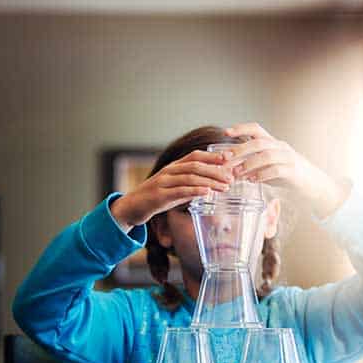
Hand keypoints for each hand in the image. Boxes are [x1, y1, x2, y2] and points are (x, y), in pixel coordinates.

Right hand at [110, 150, 234, 231]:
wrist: (130, 207)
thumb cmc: (155, 198)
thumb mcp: (174, 189)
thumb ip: (190, 186)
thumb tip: (211, 186)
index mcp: (173, 167)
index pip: (195, 156)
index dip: (213, 155)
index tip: (230, 158)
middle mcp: (169, 171)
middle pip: (196, 165)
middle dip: (216, 170)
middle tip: (232, 177)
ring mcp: (163, 182)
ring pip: (190, 177)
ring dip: (210, 181)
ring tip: (225, 187)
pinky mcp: (159, 196)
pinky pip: (180, 191)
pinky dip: (195, 191)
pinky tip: (207, 193)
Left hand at [225, 122, 347, 217]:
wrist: (314, 185)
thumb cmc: (289, 175)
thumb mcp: (270, 166)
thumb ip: (254, 165)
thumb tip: (231, 169)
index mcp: (274, 143)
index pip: (257, 129)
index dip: (241, 128)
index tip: (226, 132)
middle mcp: (281, 147)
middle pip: (258, 143)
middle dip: (240, 150)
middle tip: (225, 158)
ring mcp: (288, 158)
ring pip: (266, 156)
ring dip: (248, 164)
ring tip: (237, 173)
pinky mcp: (293, 172)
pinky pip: (275, 170)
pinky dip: (261, 175)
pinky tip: (252, 181)